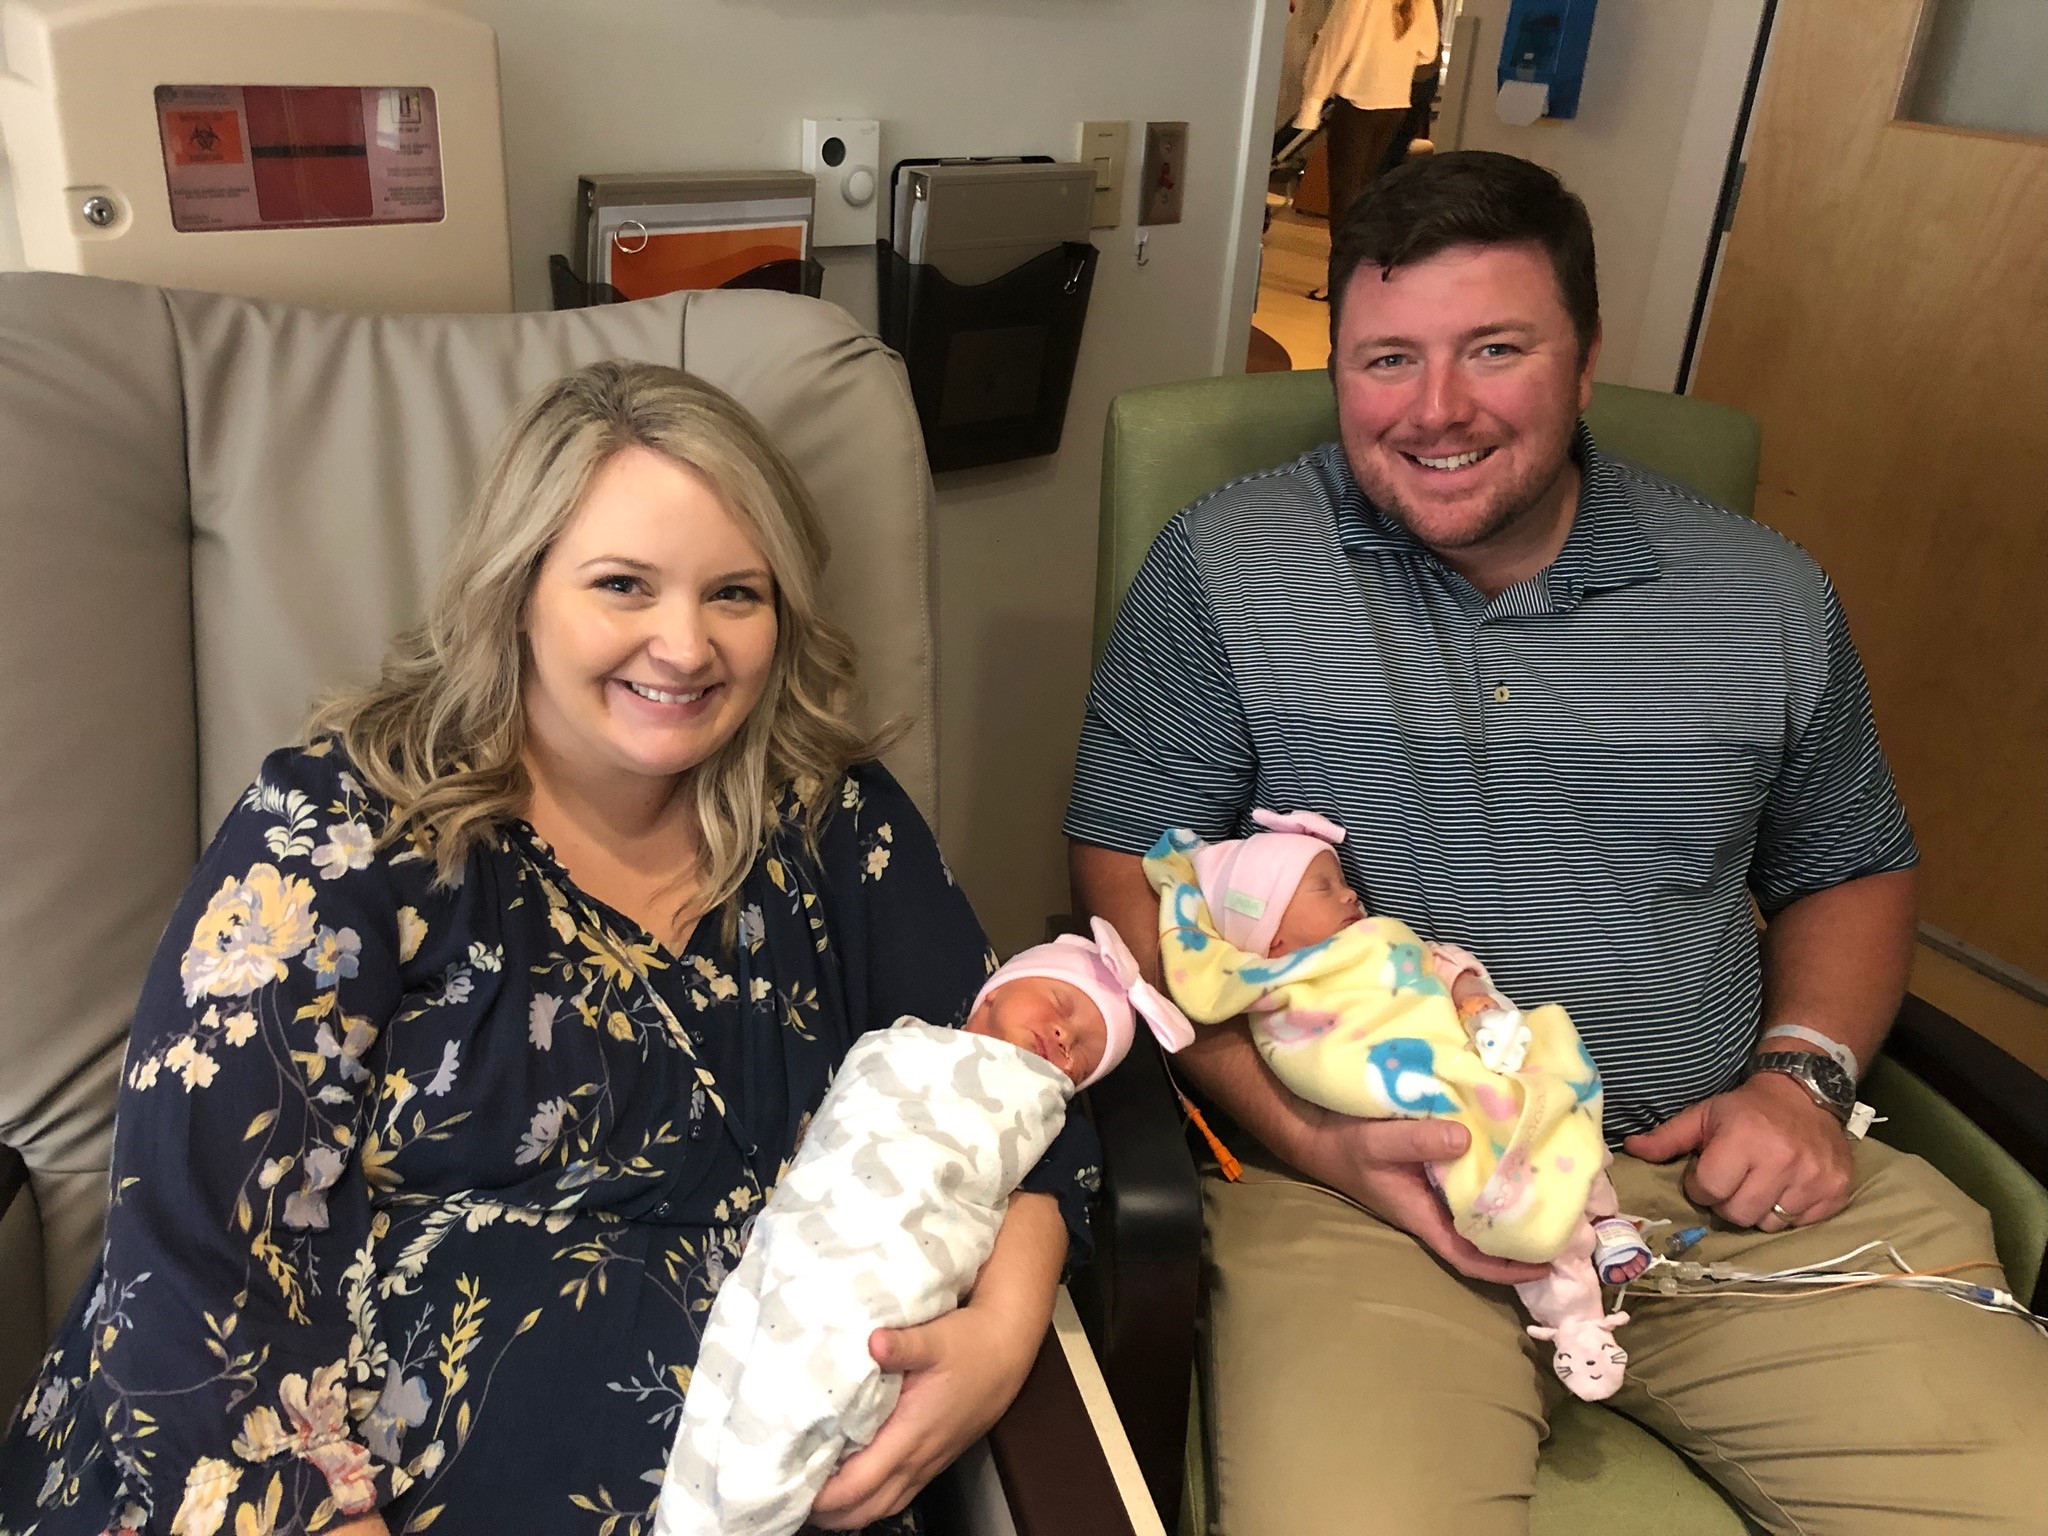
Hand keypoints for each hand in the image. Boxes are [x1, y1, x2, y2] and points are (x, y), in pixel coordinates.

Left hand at [805, 1298, 1038, 1528]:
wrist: (1006, 1350)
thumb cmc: (969, 1344)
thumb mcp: (936, 1337)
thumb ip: (903, 1344)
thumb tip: (873, 1342)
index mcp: (911, 1434)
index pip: (860, 1483)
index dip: (824, 1495)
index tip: (790, 1487)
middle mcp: (918, 1458)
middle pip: (867, 1508)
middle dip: (828, 1513)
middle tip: (789, 1497)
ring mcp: (927, 1462)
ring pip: (882, 1506)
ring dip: (847, 1511)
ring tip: (811, 1498)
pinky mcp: (933, 1458)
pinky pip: (895, 1494)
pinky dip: (868, 1500)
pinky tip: (849, 1486)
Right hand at [1302, 1108, 1548, 1284]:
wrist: (1316, 1130)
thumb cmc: (1343, 1144)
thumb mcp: (1375, 1142)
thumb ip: (1415, 1142)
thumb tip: (1467, 1139)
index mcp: (1421, 1215)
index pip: (1469, 1256)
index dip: (1506, 1269)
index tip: (1546, 1267)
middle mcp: (1433, 1207)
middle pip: (1484, 1235)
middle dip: (1523, 1236)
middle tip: (1569, 1224)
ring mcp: (1435, 1188)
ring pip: (1482, 1206)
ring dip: (1515, 1202)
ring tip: (1555, 1188)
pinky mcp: (1435, 1165)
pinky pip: (1474, 1176)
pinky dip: (1498, 1170)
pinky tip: (1518, 1152)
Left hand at [1623, 1071, 1853, 1230]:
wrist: (1805, 1094)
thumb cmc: (1747, 1109)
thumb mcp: (1704, 1115)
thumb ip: (1668, 1137)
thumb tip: (1630, 1149)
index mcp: (1744, 1139)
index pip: (1709, 1189)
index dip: (1702, 1186)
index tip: (1708, 1172)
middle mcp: (1781, 1160)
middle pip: (1738, 1214)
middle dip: (1728, 1202)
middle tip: (1734, 1182)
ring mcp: (1813, 1178)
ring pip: (1770, 1224)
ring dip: (1758, 1210)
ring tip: (1759, 1185)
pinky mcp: (1836, 1191)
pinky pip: (1801, 1223)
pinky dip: (1788, 1213)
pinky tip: (1784, 1189)